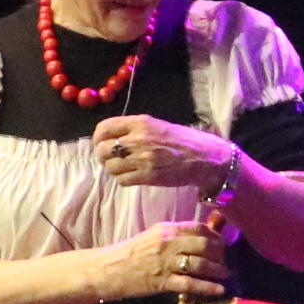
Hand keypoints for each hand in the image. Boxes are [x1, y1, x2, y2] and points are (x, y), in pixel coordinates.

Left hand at [92, 114, 231, 191]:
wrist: (205, 158)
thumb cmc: (183, 140)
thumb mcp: (158, 125)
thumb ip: (135, 129)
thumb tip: (112, 138)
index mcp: (141, 123)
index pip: (104, 129)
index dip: (98, 138)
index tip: (102, 143)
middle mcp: (138, 139)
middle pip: (103, 150)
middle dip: (104, 156)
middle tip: (112, 159)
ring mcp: (142, 159)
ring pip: (111, 167)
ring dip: (114, 169)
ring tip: (125, 168)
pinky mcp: (148, 176)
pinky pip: (122, 180)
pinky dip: (124, 179)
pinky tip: (133, 176)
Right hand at [101, 220, 226, 301]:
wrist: (107, 269)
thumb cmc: (131, 253)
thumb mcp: (154, 237)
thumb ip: (176, 235)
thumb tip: (202, 235)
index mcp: (166, 229)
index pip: (198, 228)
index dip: (215, 235)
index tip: (222, 242)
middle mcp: (168, 243)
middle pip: (204, 244)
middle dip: (220, 252)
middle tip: (225, 259)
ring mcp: (165, 262)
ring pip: (200, 263)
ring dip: (218, 269)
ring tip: (226, 274)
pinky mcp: (162, 281)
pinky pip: (190, 284)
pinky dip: (207, 287)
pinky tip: (219, 289)